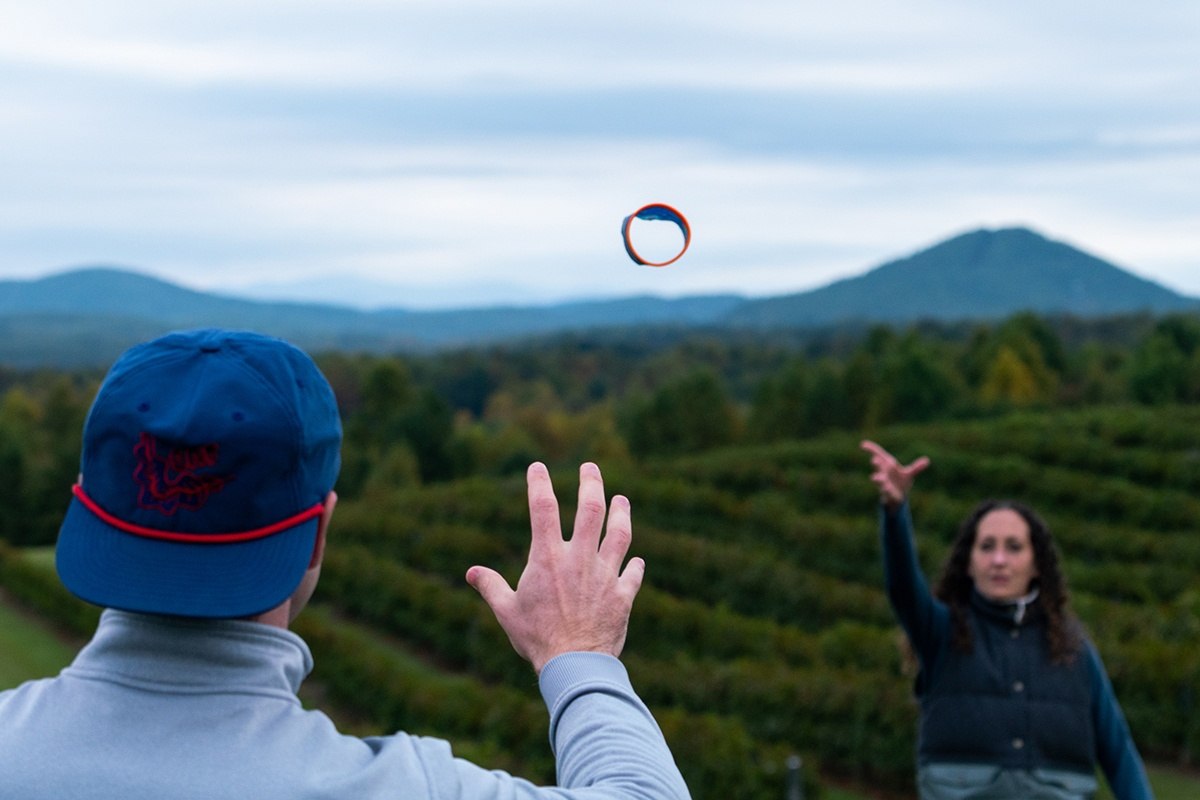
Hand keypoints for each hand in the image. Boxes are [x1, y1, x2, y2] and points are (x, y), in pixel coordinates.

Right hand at [466, 462, 644, 673]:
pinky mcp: (622, 595)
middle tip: (590, 467)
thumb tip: (472, 572)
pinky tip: (635, 560)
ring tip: (621, 499)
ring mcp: (604, 574)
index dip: (539, 484)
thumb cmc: (537, 639)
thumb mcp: (507, 612)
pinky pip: (632, 574)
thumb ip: (491, 587)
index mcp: (547, 558)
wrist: (575, 664)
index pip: (542, 509)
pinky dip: (634, 565)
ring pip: (618, 534)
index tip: (537, 467)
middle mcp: (579, 559)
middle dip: (591, 483)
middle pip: (590, 509)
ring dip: (621, 513)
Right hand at [860, 440, 929, 508]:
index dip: (871, 449)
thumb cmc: (900, 482)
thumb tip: (927, 460)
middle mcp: (884, 473)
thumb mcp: (909, 474)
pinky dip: (886, 490)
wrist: (898, 498)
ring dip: (878, 479)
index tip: (863, 444)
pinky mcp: (887, 493)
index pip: (878, 455)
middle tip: (874, 460)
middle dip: (877, 464)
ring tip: (875, 477)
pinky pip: (885, 491)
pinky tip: (886, 488)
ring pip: (879, 480)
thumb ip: (916, 468)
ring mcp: (884, 483)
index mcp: (888, 466)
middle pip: (879, 467)